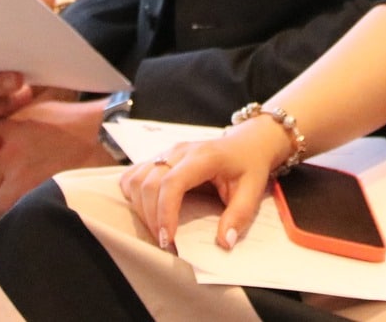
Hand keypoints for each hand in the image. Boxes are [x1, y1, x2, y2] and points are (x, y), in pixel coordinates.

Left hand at [0, 96, 114, 210]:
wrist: (99, 136)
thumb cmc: (68, 124)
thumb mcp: (27, 113)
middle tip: (22, 171)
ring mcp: (10, 171)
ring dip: (9, 194)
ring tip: (34, 180)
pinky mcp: (23, 191)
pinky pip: (9, 209)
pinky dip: (22, 203)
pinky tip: (41, 189)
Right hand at [118, 116, 291, 251]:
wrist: (247, 143)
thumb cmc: (249, 166)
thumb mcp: (253, 191)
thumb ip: (239, 216)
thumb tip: (224, 242)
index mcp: (204, 157)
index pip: (173, 182)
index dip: (165, 212)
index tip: (168, 239)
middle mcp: (180, 151)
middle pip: (149, 183)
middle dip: (151, 217)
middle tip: (165, 241)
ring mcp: (167, 152)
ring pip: (137, 178)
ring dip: (140, 208)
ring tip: (157, 229)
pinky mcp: (160, 157)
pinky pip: (134, 174)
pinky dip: (133, 194)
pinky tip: (145, 210)